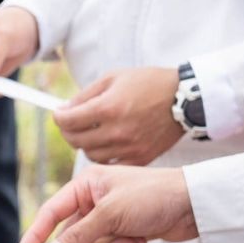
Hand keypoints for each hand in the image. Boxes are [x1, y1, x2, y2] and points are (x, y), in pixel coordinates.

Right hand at [17, 164, 197, 242]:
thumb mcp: (111, 215)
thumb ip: (78, 236)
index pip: (50, 214)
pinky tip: (140, 242)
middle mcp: (93, 201)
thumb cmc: (154, 196)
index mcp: (85, 186)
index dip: (34, 236)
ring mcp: (109, 219)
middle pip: (68, 238)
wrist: (197, 204)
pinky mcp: (124, 232)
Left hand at [53, 67, 182, 164]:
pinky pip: (110, 164)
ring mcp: (129, 147)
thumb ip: (85, 95)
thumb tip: (63, 110)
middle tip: (71, 123)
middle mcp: (117, 131)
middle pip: (75, 140)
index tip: (59, 113)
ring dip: (85, 144)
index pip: (68, 120)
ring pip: (90, 154)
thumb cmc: (148, 83)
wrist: (185, 99)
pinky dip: (103, 155)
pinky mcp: (140, 158)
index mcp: (108, 108)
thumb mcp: (113, 78)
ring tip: (91, 132)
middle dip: (68, 130)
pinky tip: (106, 144)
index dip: (58, 116)